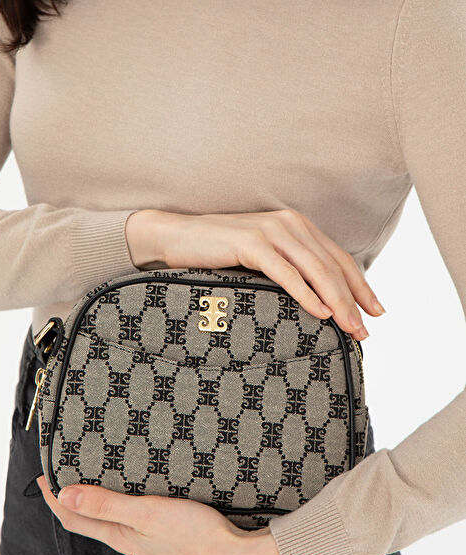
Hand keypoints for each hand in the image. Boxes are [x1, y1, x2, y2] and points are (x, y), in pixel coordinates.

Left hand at [36, 476, 289, 554]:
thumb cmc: (198, 539)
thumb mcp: (148, 514)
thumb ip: (108, 505)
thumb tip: (67, 495)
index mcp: (122, 537)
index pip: (76, 518)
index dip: (57, 499)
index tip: (44, 478)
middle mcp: (132, 546)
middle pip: (93, 523)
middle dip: (77, 501)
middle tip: (69, 477)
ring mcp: (151, 550)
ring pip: (117, 527)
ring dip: (103, 508)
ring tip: (103, 486)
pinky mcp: (170, 548)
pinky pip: (139, 530)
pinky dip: (129, 515)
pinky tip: (142, 508)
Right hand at [126, 208, 384, 340]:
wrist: (177, 236)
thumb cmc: (218, 253)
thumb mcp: (262, 258)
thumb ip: (288, 267)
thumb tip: (316, 300)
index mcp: (297, 225)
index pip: (339, 258)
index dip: (361, 286)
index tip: (376, 311)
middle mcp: (290, 223)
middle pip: (333, 266)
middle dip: (353, 301)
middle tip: (364, 331)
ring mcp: (271, 231)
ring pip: (316, 270)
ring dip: (336, 301)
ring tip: (349, 327)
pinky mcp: (252, 243)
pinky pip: (286, 272)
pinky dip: (306, 294)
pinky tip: (319, 313)